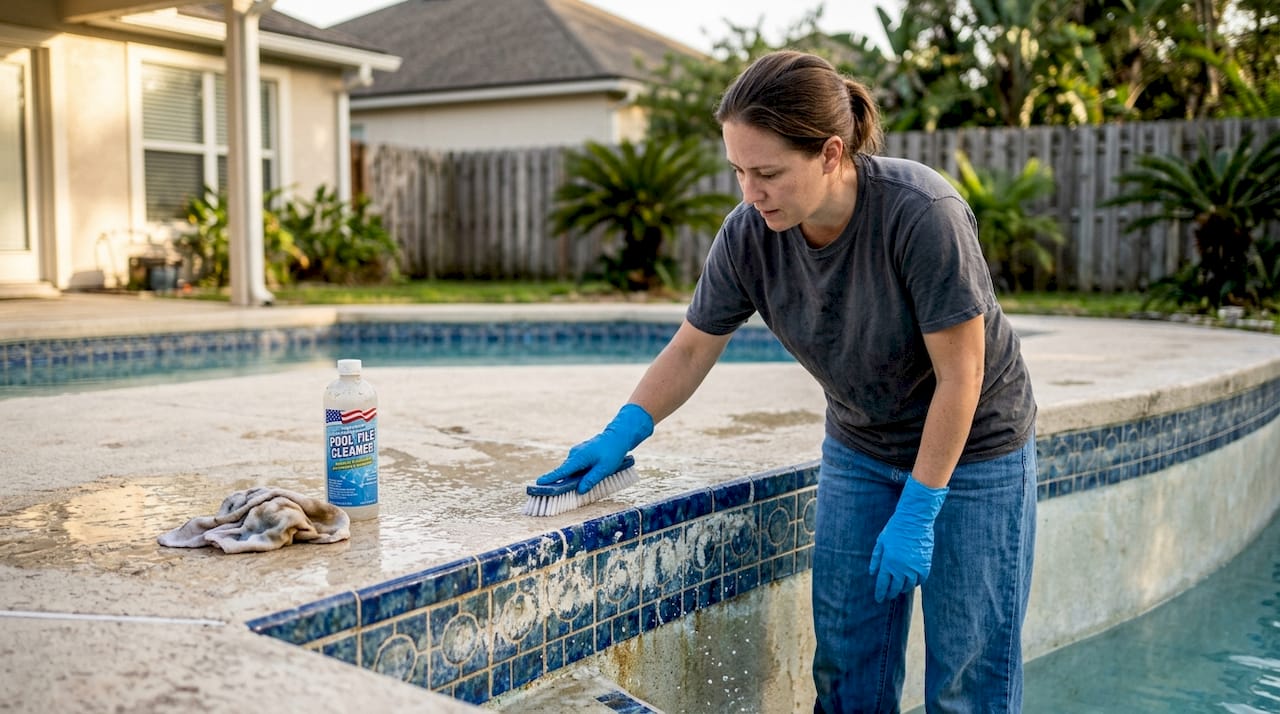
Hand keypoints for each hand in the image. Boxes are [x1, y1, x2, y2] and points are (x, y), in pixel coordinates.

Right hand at [537, 404, 653, 493]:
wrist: (617, 436)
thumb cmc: (612, 452)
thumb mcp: (604, 469)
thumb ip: (591, 480)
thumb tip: (579, 491)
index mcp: (578, 458)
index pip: (561, 471)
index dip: (550, 478)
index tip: (538, 483)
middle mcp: (574, 455)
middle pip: (564, 473)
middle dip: (562, 484)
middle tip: (559, 496)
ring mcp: (576, 453)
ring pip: (571, 470)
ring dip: (572, 479)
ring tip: (580, 487)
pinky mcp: (580, 453)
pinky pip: (575, 466)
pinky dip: (577, 473)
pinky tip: (586, 476)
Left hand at [870, 476, 948, 601]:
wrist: (914, 520)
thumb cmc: (895, 529)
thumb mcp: (881, 542)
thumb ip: (876, 559)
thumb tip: (872, 573)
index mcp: (888, 562)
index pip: (883, 584)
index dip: (880, 593)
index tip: (879, 599)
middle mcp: (901, 568)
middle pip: (895, 587)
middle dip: (891, 593)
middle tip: (888, 596)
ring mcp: (914, 567)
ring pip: (909, 585)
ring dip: (903, 589)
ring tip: (899, 589)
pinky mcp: (925, 564)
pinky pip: (921, 580)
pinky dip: (916, 583)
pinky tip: (912, 582)